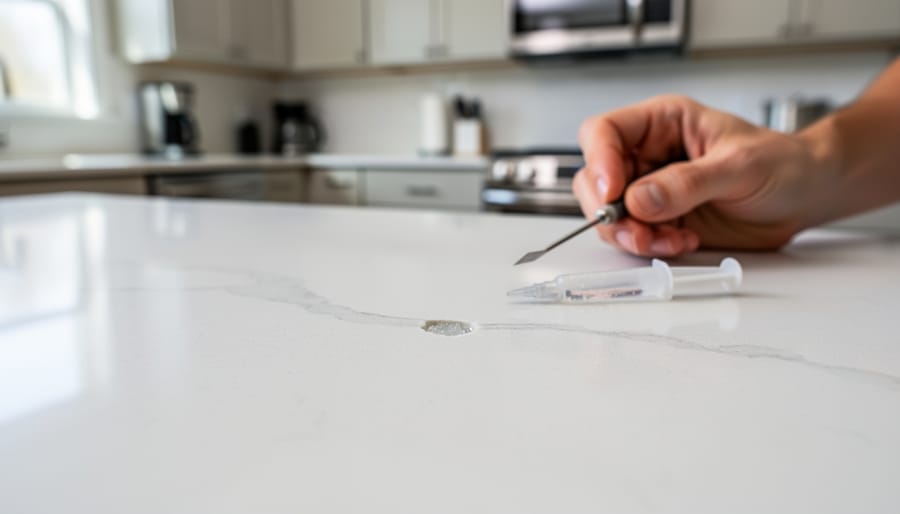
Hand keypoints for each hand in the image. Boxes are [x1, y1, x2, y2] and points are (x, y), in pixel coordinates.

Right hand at [574, 95, 834, 256]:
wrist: (805, 196)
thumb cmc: (782, 163)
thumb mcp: (740, 165)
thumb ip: (688, 182)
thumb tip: (640, 198)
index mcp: (661, 123)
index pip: (604, 132)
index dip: (599, 161)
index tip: (614, 193)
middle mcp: (648, 155)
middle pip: (595, 178)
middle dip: (609, 210)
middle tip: (636, 231)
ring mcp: (650, 190)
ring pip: (609, 214)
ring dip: (631, 235)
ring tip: (668, 240)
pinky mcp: (660, 221)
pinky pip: (633, 237)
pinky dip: (650, 246)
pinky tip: (681, 242)